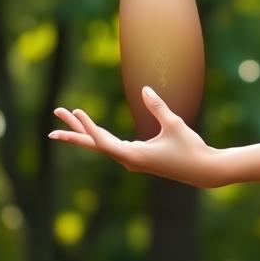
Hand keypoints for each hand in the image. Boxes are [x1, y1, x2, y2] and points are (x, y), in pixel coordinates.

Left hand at [48, 86, 220, 188]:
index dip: (88, 126)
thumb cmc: (191, 148)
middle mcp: (129, 160)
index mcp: (134, 155)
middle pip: (95, 143)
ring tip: (69, 119)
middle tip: (56, 113)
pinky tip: (95, 132)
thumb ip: (158, 107)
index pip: (103, 141)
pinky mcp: (139, 158)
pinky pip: (112, 146)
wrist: (203, 170)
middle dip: (74, 130)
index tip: (75, 112)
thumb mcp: (175, 125)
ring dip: (85, 132)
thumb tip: (145, 89)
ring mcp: (133, 160)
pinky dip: (99, 137)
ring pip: (102, 145)